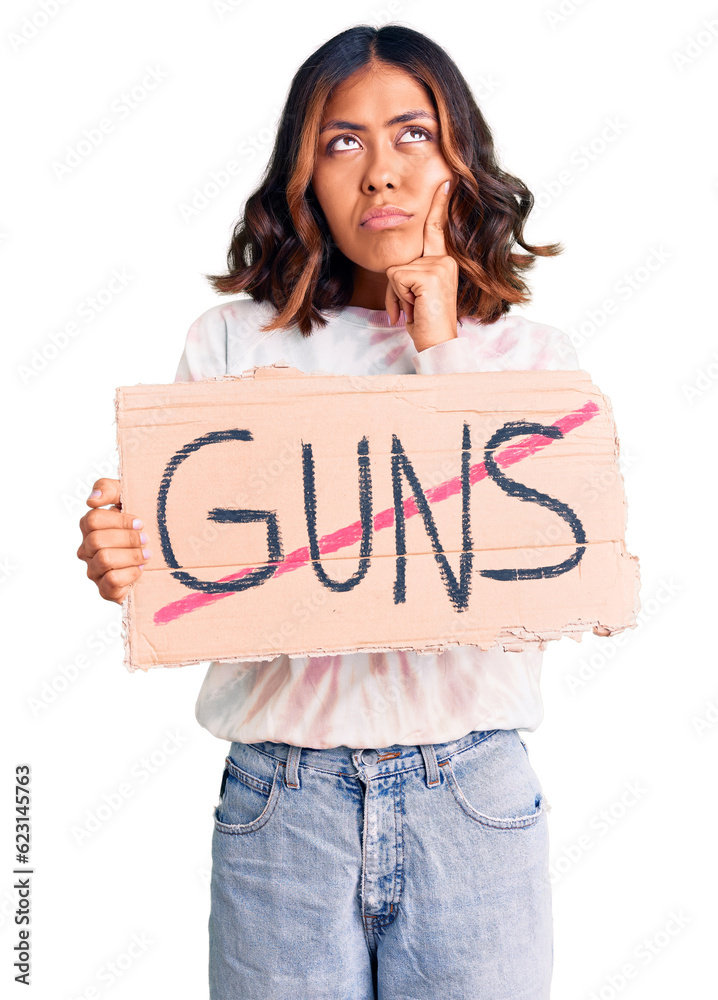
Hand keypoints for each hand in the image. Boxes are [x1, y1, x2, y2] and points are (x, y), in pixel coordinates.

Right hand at [77, 478, 149, 603]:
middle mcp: (87, 549)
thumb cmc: (142, 524)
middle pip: (97, 540)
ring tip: (147, 554)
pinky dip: (130, 574)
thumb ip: (108, 489)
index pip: (92, 520)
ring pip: (104, 560)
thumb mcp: (128, 498)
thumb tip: (92, 500)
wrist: (162, 555)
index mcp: (90, 527)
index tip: (140, 522)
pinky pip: (111, 582)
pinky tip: (141, 569)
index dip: (119, 520)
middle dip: (127, 539)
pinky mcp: (106, 590)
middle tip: (146, 539)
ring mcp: (95, 571)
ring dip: (131, 555)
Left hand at [384, 178, 458, 351]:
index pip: (436, 230)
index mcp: (443, 263)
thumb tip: (395, 271)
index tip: (444, 181)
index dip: (439, 205)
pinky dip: (397, 299)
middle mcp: (444, 260)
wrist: (437, 343)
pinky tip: (414, 310)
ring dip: (396, 296)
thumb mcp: (416, 294)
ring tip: (414, 310)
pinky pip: (395, 278)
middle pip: (400, 259)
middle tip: (414, 308)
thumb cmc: (425, 322)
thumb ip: (409, 275)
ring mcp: (439, 266)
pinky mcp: (429, 275)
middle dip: (396, 288)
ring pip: (395, 271)